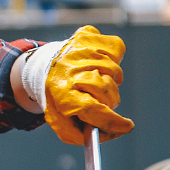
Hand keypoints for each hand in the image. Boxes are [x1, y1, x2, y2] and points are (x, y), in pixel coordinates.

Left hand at [45, 26, 134, 144]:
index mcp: (61, 95)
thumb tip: (116, 131)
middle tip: (95, 98)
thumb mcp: (62, 124)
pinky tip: (96, 63)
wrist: (42, 69)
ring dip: (109, 79)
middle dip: (107, 100)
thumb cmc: (57, 99)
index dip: (111, 120)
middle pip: (107, 90)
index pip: (91, 108)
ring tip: (92, 79)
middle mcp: (69, 70)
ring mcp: (78, 50)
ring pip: (114, 70)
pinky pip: (116, 49)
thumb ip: (84, 134)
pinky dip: (112, 57)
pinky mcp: (87, 35)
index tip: (126, 126)